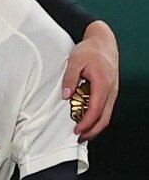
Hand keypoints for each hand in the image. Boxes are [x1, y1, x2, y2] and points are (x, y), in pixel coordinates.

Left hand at [63, 21, 118, 139]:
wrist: (103, 42)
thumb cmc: (90, 50)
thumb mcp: (75, 61)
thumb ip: (69, 78)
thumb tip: (66, 96)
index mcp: (103, 83)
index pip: (96, 110)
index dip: (87, 123)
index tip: (76, 129)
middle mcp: (111, 90)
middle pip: (105, 118)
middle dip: (92, 130)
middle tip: (78, 137)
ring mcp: (113, 91)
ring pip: (107, 115)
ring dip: (95, 126)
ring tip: (82, 132)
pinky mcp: (111, 90)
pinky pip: (106, 108)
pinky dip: (97, 117)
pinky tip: (87, 119)